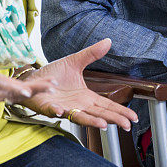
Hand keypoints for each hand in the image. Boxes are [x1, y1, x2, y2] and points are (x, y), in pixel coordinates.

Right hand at [0, 41, 56, 105]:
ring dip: (32, 91)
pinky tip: (37, 89)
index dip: (12, 88)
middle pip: (10, 91)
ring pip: (12, 95)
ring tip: (51, 87)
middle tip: (52, 86)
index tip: (27, 90)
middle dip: (32, 89)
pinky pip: (8, 97)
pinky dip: (23, 94)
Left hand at [18, 38, 138, 129]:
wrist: (33, 78)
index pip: (107, 106)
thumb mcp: (75, 62)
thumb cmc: (54, 75)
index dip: (120, 111)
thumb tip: (108, 41)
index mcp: (86, 97)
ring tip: (103, 124)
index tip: (133, 118)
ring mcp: (63, 108)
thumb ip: (91, 54)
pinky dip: (57, 112)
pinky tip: (62, 111)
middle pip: (98, 114)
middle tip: (126, 126)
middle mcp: (77, 105)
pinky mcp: (48, 107)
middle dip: (112, 120)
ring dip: (90, 120)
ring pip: (79, 116)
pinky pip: (53, 110)